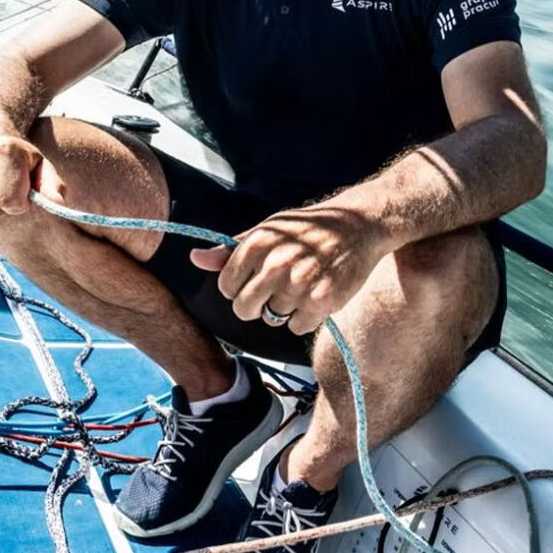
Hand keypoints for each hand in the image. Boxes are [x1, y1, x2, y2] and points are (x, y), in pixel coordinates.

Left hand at [190, 204, 379, 334]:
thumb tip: (194, 258)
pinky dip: (306, 317)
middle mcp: (275, 264)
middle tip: (277, 288)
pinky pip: (297, 327)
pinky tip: (317, 294)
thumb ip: (229, 250)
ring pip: (273, 319)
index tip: (256, 278)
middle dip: (257, 304)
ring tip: (303, 284)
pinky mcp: (323, 300)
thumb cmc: (307, 229)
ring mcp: (299, 284)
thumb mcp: (267, 230)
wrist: (358, 225)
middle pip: (244, 309)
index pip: (226, 287)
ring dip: (285, 308)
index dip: (239, 286)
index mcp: (257, 244)